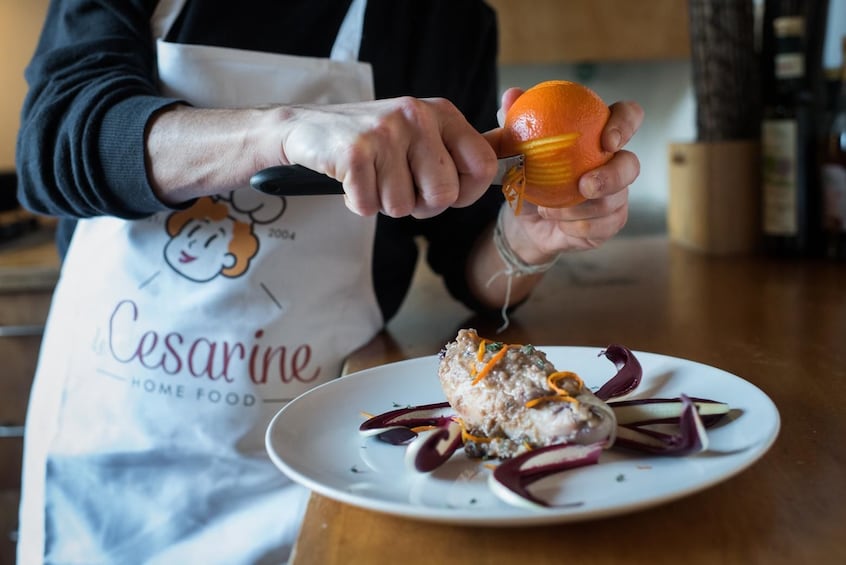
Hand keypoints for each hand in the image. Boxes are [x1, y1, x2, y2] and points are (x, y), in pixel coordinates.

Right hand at [277, 97, 498, 218]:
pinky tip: (350, 181)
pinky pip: (369, 207)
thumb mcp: (420, 134)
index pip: (482, 165)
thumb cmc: (371, 141)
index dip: (466, 193)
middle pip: (443, 195)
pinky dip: (357, 204)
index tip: (444, 193)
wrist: (305, 129)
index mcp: (441, 112)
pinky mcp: (355, 152)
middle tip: (396, 186)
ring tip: (371, 178)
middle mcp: (416, 116)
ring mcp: (385, 132)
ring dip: (384, 204)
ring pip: (403, 207)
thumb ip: (460, 150)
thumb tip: (509, 165)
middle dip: (420, 205)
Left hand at [487, 88, 643, 262]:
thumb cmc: (526, 174)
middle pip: (632, 165)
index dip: (626, 124)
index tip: (607, 139)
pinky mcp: (611, 222)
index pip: (629, 116)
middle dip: (612, 177)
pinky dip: (577, 227)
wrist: (523, 218)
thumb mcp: (512, 148)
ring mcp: (617, 194)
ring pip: (613, 202)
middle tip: (584, 185)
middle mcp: (614, 162)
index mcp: (599, 133)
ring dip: (579, 209)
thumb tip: (511, 94)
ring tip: (547, 210)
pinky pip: (603, 227)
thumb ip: (513, 121)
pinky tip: (559, 224)